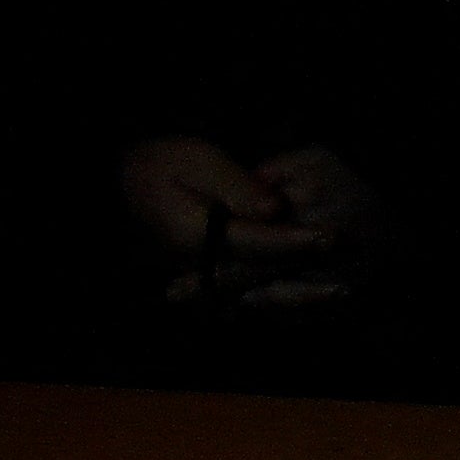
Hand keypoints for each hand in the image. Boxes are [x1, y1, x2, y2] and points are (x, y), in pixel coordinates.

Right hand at [117, 136, 372, 308]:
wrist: (111, 183)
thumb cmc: (152, 163)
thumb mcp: (193, 161)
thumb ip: (235, 186)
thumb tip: (273, 209)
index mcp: (196, 236)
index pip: (256, 242)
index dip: (296, 239)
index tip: (331, 237)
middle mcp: (198, 264)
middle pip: (261, 273)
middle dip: (304, 271)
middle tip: (348, 275)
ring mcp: (199, 273)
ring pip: (253, 292)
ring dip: (294, 293)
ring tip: (339, 293)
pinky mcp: (203, 274)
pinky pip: (241, 295)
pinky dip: (275, 297)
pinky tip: (308, 298)